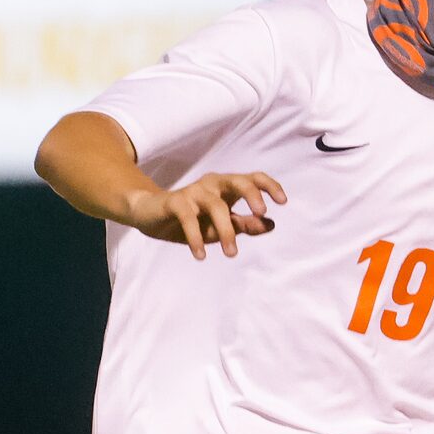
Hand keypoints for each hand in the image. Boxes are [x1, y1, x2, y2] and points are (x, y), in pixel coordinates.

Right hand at [126, 172, 286, 258]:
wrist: (149, 216)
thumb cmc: (193, 220)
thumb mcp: (222, 225)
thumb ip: (245, 225)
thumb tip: (271, 224)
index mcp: (228, 188)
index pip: (253, 179)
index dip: (270, 186)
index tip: (283, 202)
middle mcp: (213, 184)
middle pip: (238, 181)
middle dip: (253, 195)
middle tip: (262, 213)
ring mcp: (194, 191)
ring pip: (216, 206)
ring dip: (226, 231)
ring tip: (231, 254)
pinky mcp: (175, 201)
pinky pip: (189, 218)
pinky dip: (196, 238)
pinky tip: (201, 255)